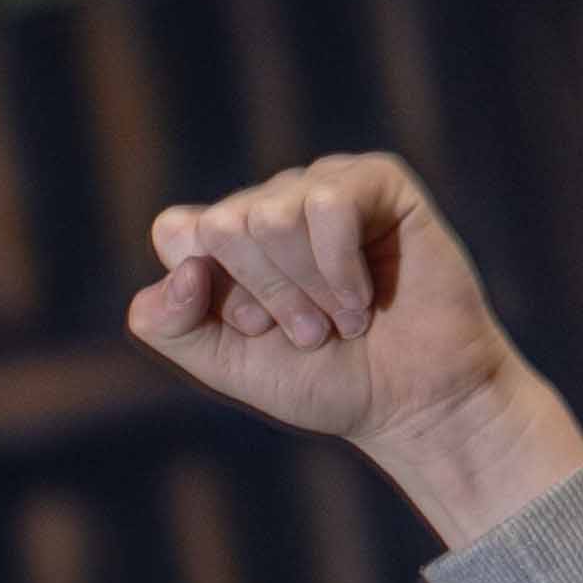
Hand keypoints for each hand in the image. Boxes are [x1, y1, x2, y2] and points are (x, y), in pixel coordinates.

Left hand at [124, 153, 582, 548]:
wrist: (411, 402)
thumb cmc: (322, 379)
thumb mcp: (226, 364)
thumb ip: (171, 323)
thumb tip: (182, 264)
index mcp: (227, 239)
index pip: (177, 231)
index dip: (211, 294)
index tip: (253, 330)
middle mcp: (270, 202)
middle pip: (223, 225)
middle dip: (266, 296)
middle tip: (309, 331)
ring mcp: (322, 185)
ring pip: (273, 216)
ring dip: (309, 289)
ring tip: (343, 318)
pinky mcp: (377, 180)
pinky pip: (331, 204)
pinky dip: (343, 270)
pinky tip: (368, 296)